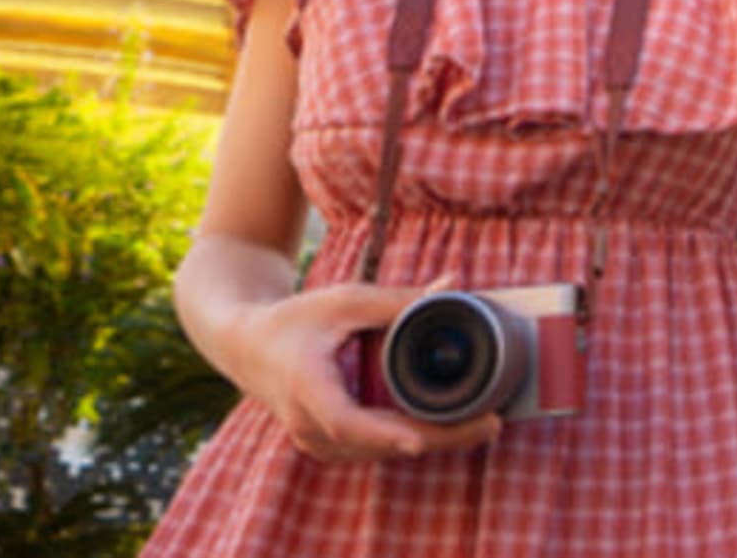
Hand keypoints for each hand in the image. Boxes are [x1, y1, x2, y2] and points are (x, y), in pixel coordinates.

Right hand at [224, 279, 503, 462]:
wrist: (246, 346)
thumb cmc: (294, 319)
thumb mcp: (345, 300)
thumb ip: (399, 300)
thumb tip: (455, 285)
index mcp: (307, 387)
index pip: (345, 422)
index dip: (384, 434)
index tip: (420, 441)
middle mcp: (307, 424)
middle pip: (377, 444)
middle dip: (436, 438)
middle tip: (490, 425)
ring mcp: (315, 441)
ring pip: (379, 451)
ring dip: (427, 441)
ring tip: (481, 427)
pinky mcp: (327, 446)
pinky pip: (373, 449)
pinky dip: (407, 439)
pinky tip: (448, 429)